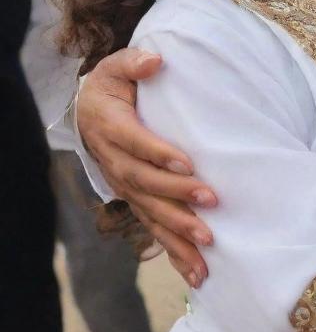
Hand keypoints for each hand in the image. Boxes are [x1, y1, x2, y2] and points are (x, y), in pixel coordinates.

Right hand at [79, 48, 217, 286]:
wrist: (89, 111)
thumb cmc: (113, 86)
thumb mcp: (117, 66)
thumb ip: (134, 62)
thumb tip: (155, 61)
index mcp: (111, 127)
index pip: (136, 143)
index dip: (160, 154)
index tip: (189, 164)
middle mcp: (115, 161)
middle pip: (146, 183)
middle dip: (178, 195)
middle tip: (211, 203)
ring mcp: (125, 185)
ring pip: (150, 212)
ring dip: (178, 231)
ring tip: (207, 246)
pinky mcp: (136, 200)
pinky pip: (154, 228)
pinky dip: (174, 251)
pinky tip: (196, 271)